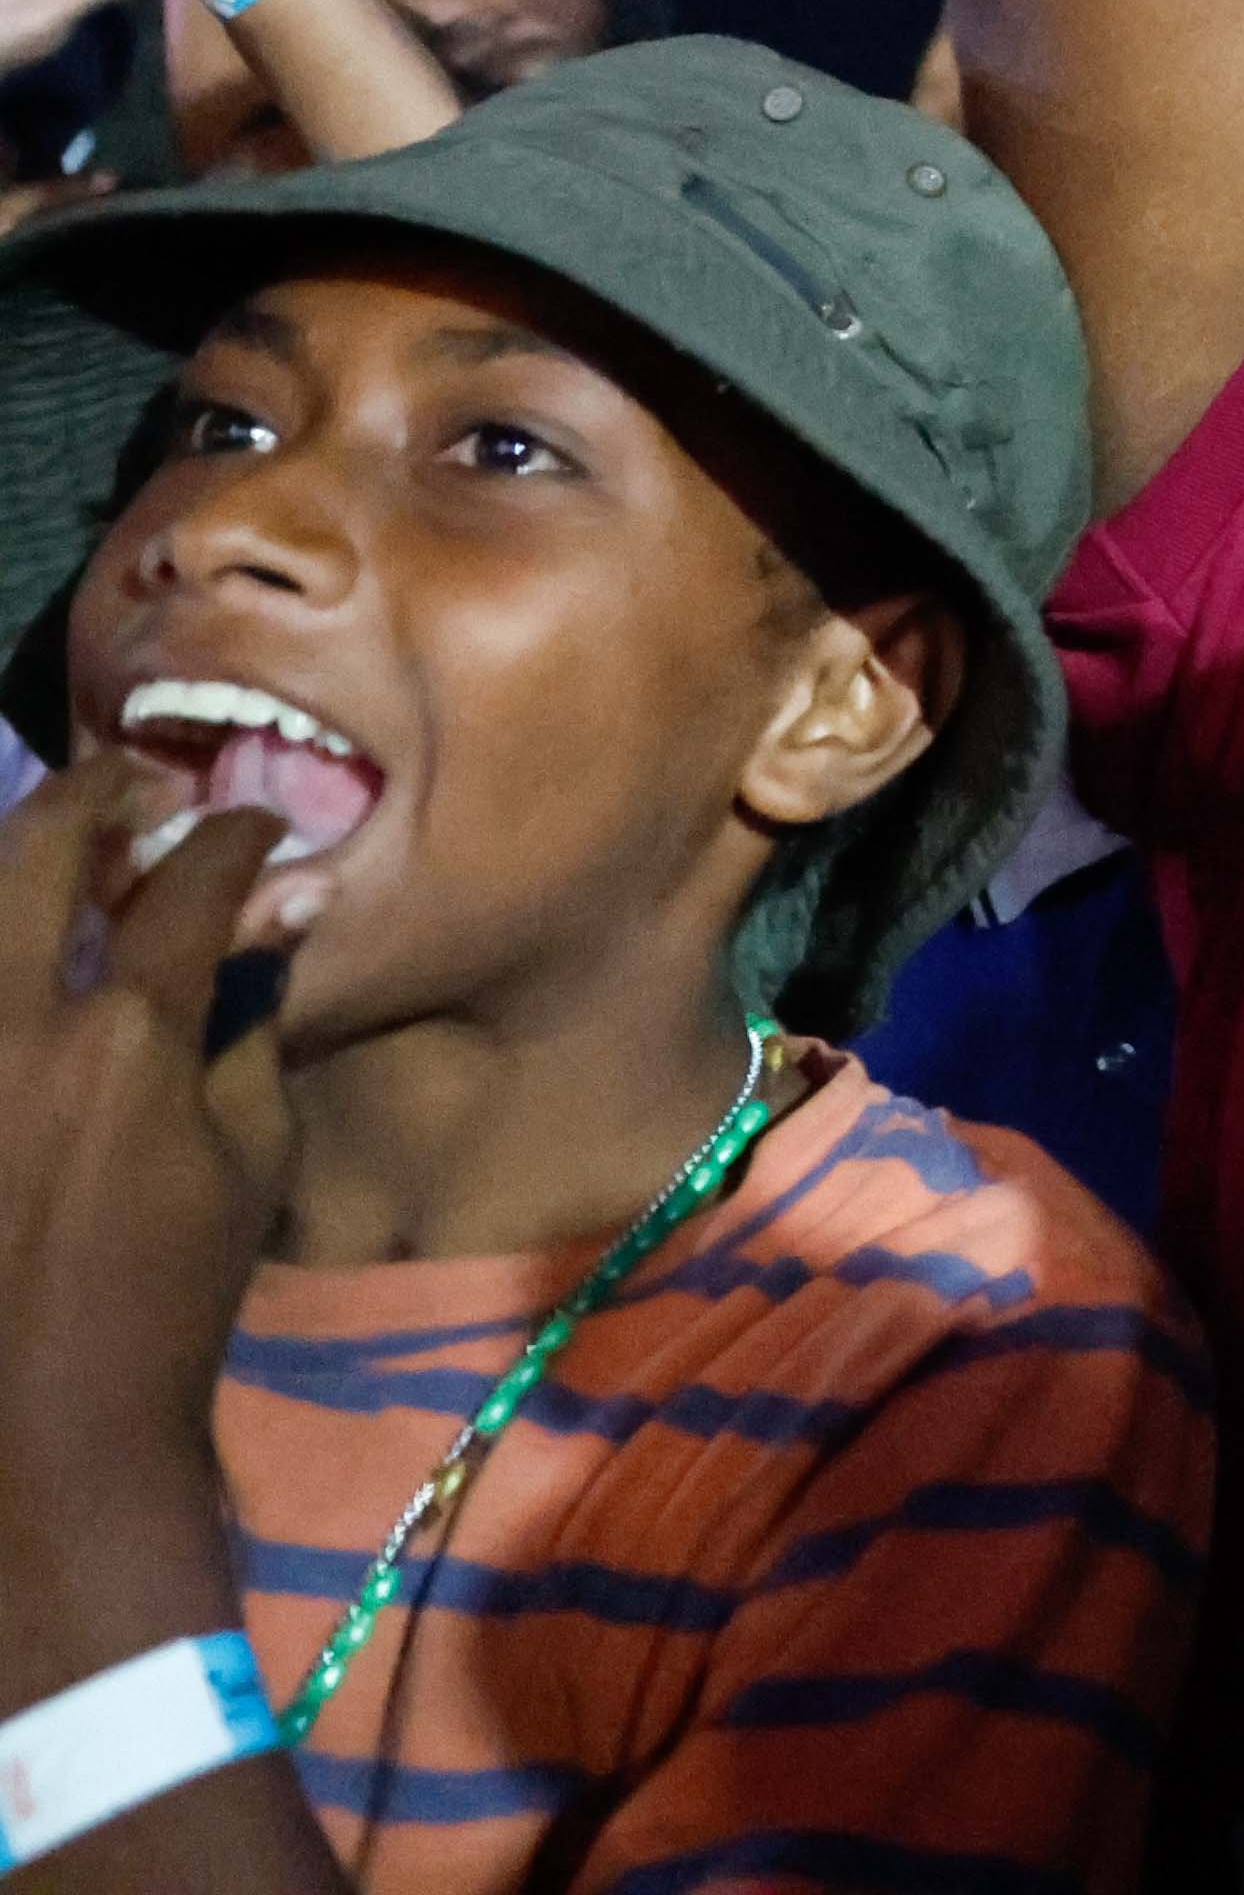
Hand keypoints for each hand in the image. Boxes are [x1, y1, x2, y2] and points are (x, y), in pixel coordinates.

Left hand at [0, 767, 302, 1677]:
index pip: (187, 885)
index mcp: (126, 1037)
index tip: (254, 824)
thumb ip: (247, 1032)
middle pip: (33, 850)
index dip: (231, 836)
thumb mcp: (248, 1163)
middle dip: (88, 794)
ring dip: (15, 869)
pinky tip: (19, 965)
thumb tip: (261, 936)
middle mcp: (15, 1024)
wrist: (36, 1417)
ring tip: (53, 858)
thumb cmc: (165, 1297)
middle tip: (128, 783)